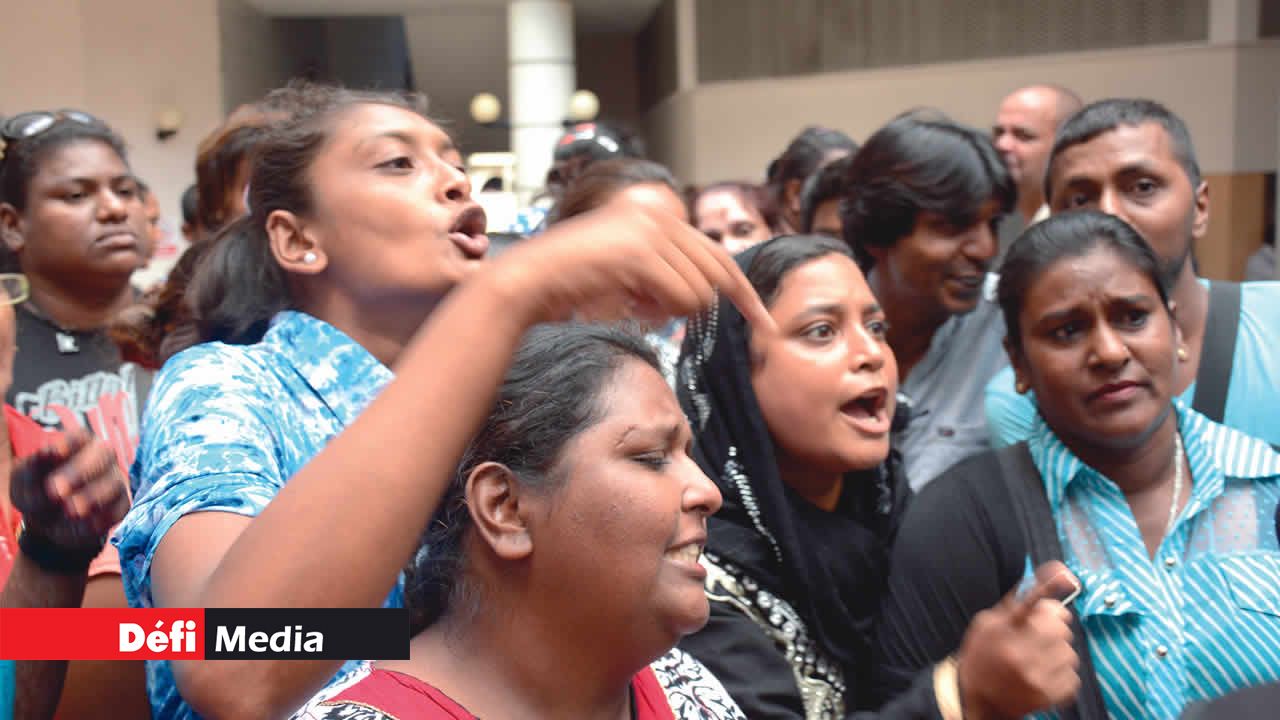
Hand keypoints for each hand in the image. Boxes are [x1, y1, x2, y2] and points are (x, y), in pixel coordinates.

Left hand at [10, 430, 128, 552]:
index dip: (69, 443)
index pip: (78, 436)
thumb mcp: (24, 480)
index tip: (54, 453)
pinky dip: (104, 516)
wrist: (48, 523)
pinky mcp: (120, 505)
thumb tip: (45, 452)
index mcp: (77, 443)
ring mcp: (114, 480)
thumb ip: (32, 467)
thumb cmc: (36, 492)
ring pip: (113, 483)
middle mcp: (101, 457)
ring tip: (71, 512)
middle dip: (80, 472)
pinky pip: (119, 508)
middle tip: (56, 491)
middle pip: (103, 455)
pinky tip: (86, 524)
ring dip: (93, 497)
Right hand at [492, 197, 774, 332]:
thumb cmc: (573, 284)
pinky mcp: (641, 251)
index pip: (716, 252)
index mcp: (653, 210)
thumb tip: (711, 293)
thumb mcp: (628, 269)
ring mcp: (649, 229)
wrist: (528, 282)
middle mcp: (656, 212)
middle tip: (732, 328)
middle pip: (718, 269)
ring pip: (701, 291)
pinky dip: (662, 313)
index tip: (763, 320)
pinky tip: (630, 305)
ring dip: (673, 312)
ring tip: (635, 305)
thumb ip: (666, 268)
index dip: (742, 290)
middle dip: (723, 305)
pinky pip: (682, 298)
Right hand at [956, 561, 1080, 719]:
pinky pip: (1073, 676)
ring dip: (1059, 651)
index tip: (1066, 576)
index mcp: (1002, 633)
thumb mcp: (987, 623)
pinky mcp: (1048, 696)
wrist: (977, 700)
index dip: (1049, 588)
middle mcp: (1019, 655)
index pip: (1029, 604)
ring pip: (1069, 652)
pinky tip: (1044, 674)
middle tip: (1041, 631)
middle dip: (1054, 626)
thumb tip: (1049, 573)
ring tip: (1039, 656)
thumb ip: (1017, 600)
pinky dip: (1062, 674)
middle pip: (1060, 628)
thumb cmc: (982, 655)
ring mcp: (1036, 678)